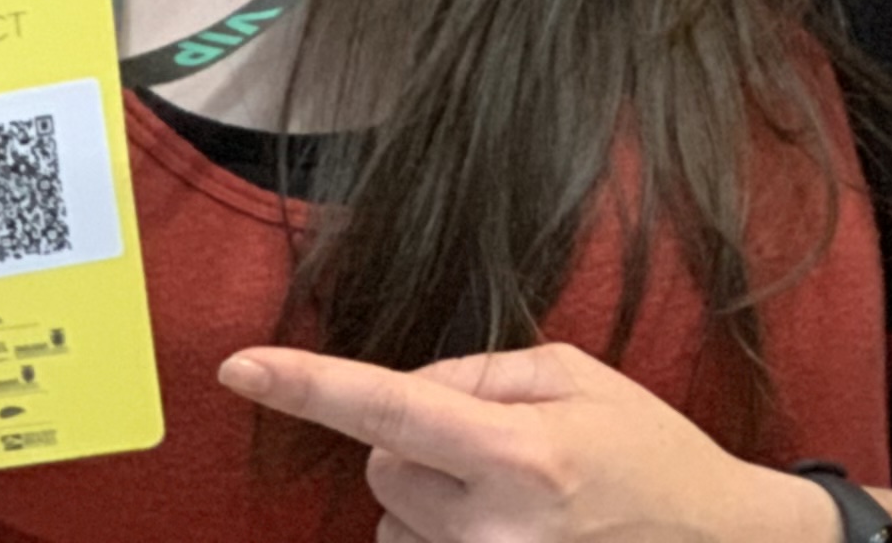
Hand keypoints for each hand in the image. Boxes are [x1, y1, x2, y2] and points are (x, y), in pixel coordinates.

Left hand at [219, 339, 835, 542]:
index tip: (240, 366)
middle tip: (498, 445)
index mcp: (521, 454)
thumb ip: (479, 371)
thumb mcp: (578, 375)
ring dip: (433, 498)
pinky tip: (511, 532)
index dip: (306, 385)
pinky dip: (444, 537)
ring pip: (394, 517)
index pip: (387, 406)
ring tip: (520, 499)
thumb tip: (409, 385)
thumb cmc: (651, 457)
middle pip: (381, 462)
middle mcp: (493, 529)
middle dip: (416, 441)